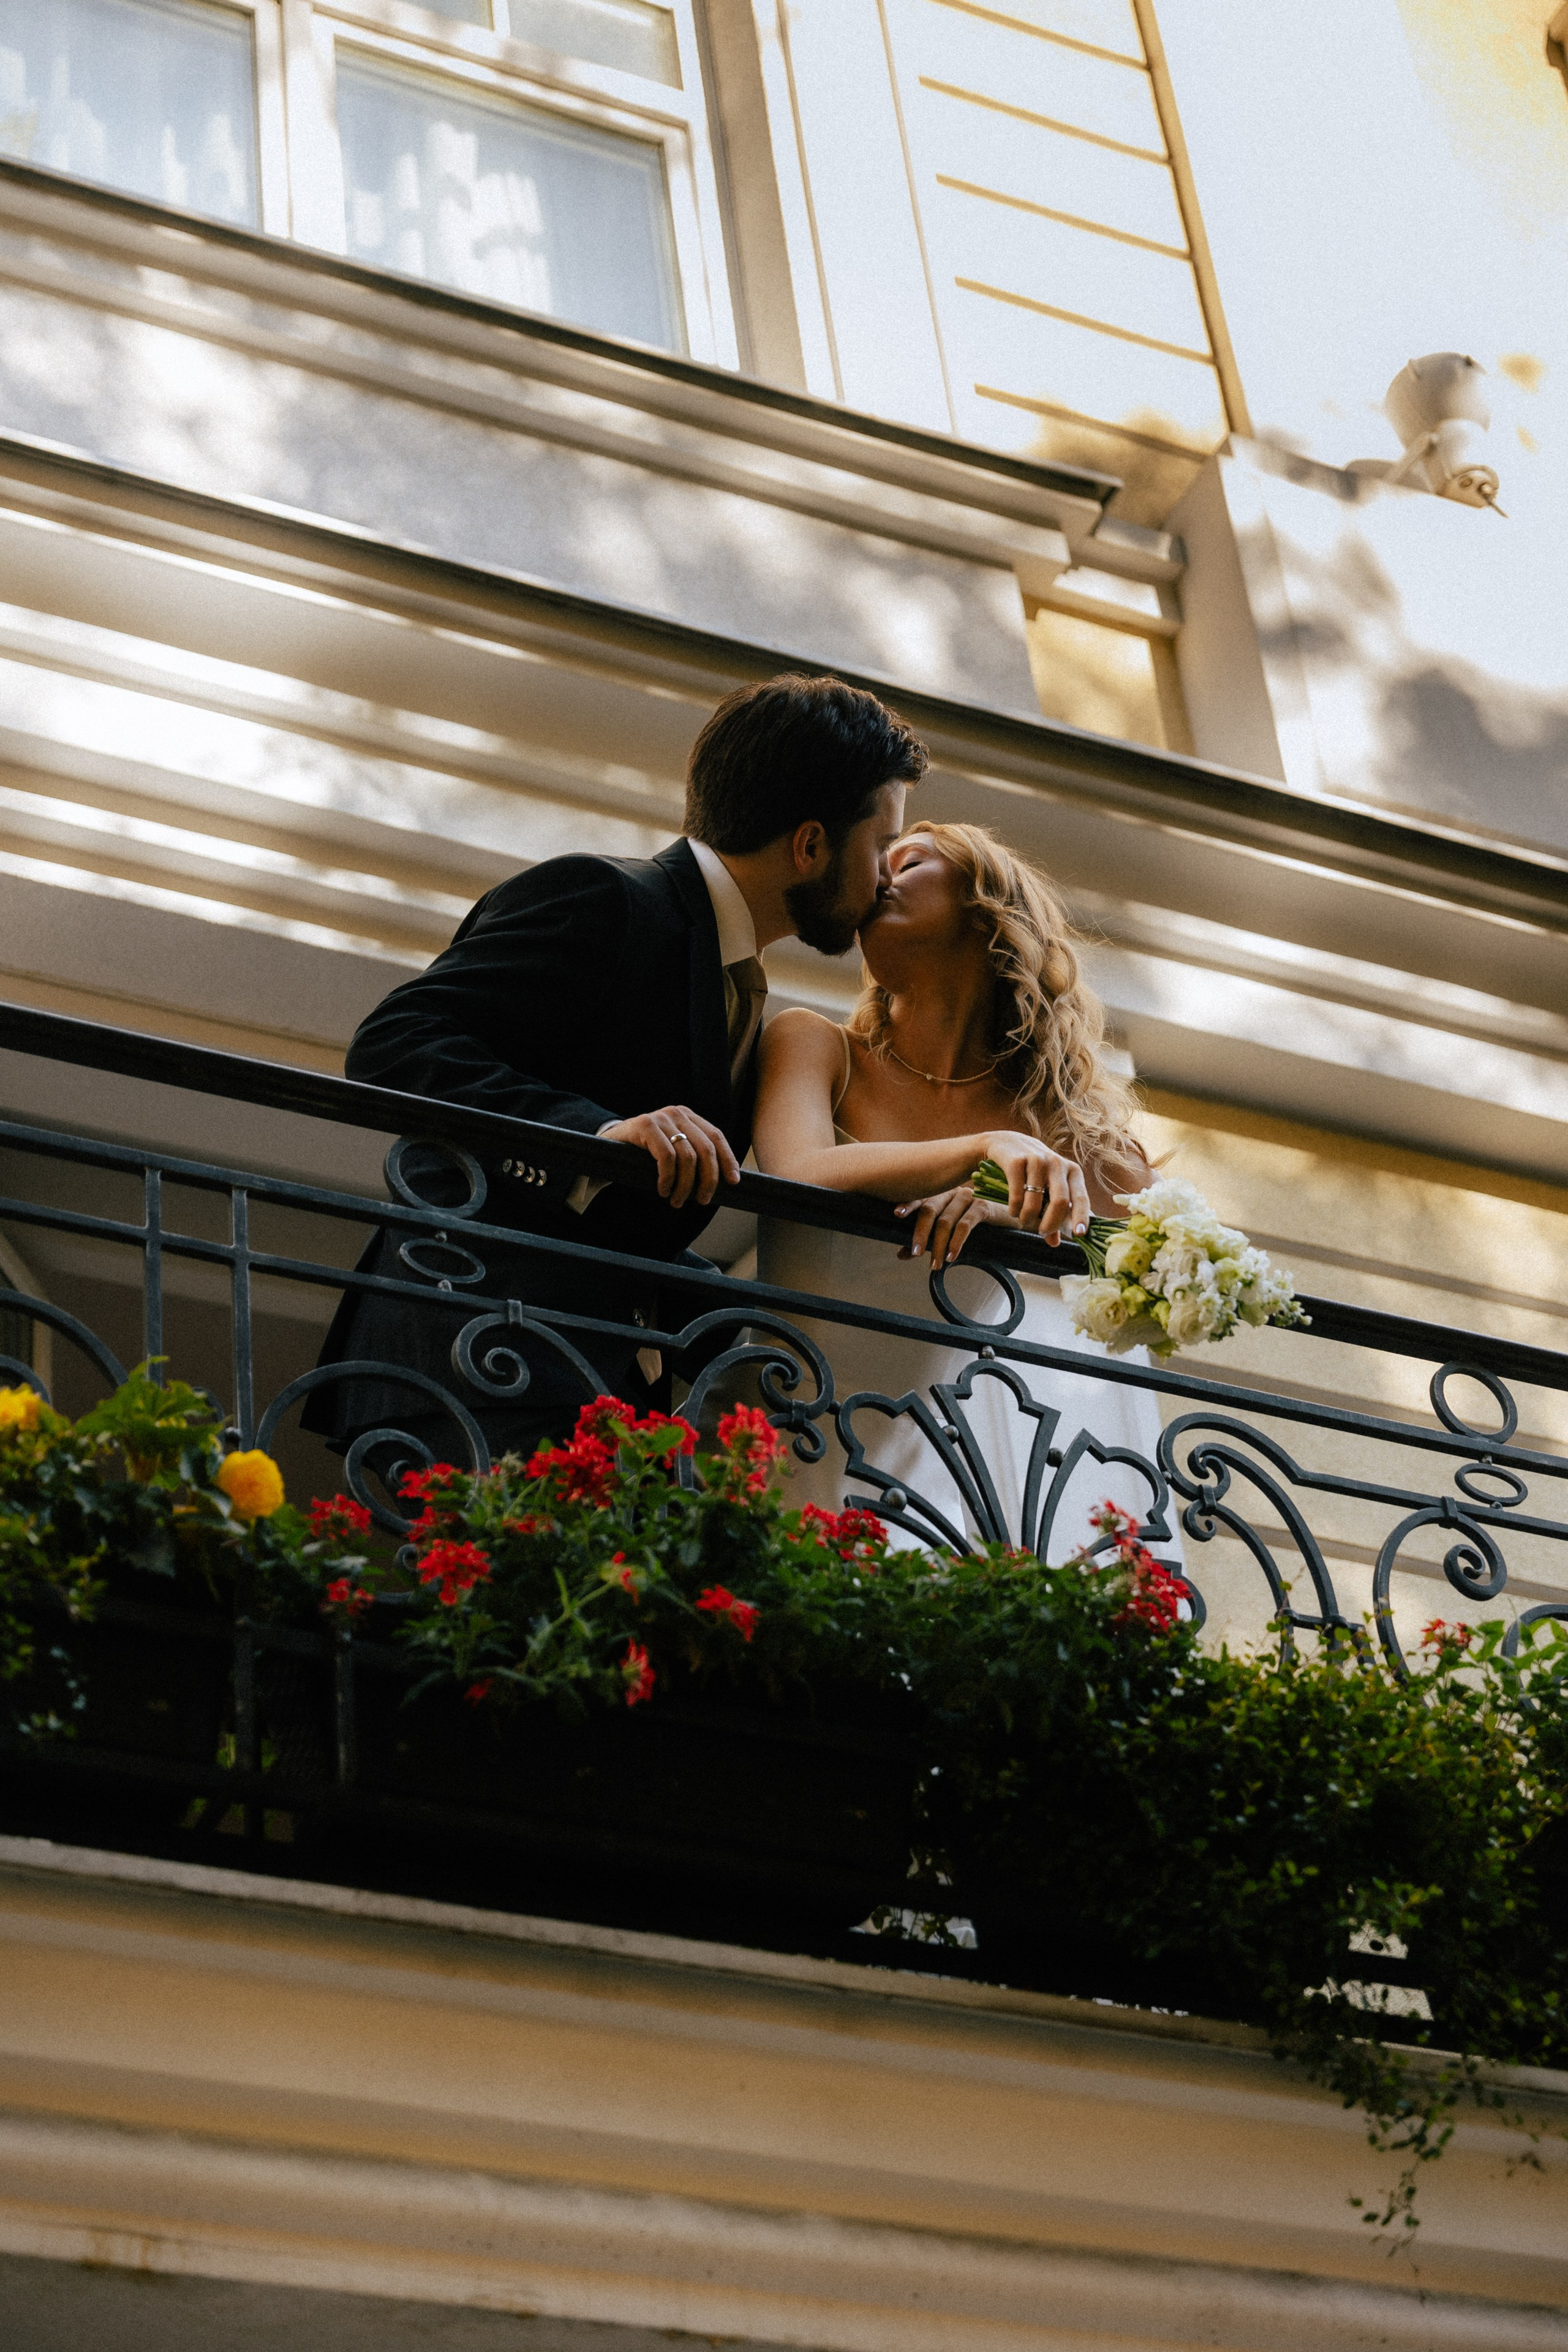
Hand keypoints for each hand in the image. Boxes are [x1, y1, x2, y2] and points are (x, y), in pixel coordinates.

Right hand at [601, 1107, 739, 1208]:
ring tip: (677, 1201)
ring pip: (688, 1156)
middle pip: (706, 1149)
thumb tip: (724, 1182)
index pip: (716, 1137)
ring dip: (685, 1185)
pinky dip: (668, 1179)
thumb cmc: (644, 1155)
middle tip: (702, 1200)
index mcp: (688, 1117)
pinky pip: (667, 1157)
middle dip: (708, 1179)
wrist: (606, 1147)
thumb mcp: (673, 1152)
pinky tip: (663, 1190)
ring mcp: (661, 1117)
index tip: (733, 1182)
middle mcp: (677, 1113)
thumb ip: (694, 1158)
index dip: (727, 1160)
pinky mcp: (644, 1125)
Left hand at [895, 1185, 1009, 1269]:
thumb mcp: (949, 1233)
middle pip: (930, 1209)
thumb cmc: (976, 1225)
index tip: (896, 1214)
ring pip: (946, 1220)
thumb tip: (902, 1254)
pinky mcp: (984, 1207)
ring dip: (938, 1245)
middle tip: (915, 1253)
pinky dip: (956, 1242)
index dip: (908, 1203)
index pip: (921, 1196)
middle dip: (920, 1233)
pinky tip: (951, 1256)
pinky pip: (965, 1225)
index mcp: (941, 1193)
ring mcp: (969, 1197)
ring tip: (934, 1264)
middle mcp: (953, 1192)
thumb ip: (926, 1240)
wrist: (1011, 1220)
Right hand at [979, 1129, 1088, 1242]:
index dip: (1081, 1216)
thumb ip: (1052, 1214)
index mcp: (1071, 1170)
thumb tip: (1054, 1242)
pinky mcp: (1016, 1162)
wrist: (1003, 1144)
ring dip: (1028, 1218)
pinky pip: (1016, 1196)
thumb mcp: (1046, 1188)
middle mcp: (1056, 1163)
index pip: (1080, 1197)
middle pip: (1060, 1201)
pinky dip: (1014, 1209)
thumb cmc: (1031, 1171)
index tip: (1079, 1234)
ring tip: (1023, 1220)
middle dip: (1050, 1223)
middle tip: (1042, 1232)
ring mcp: (1036, 1160)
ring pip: (1035, 1201)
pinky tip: (1013, 1210)